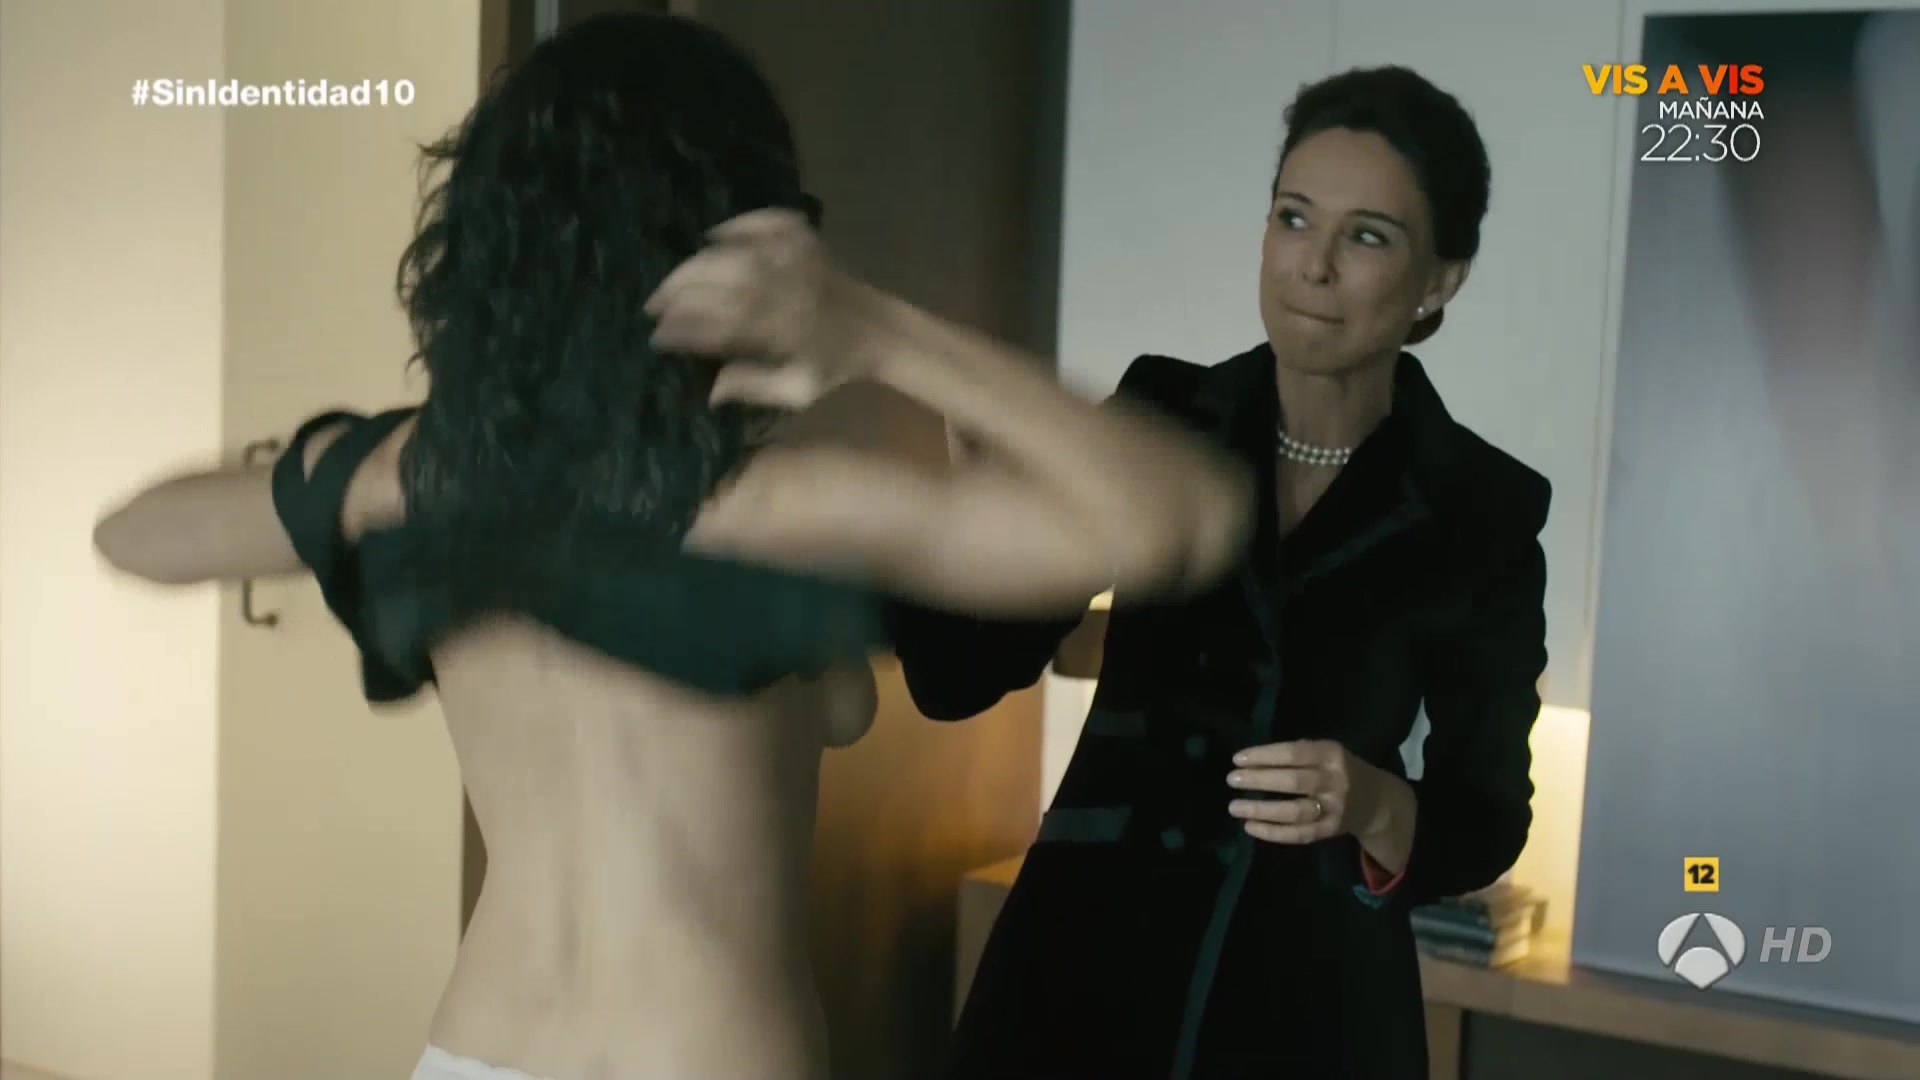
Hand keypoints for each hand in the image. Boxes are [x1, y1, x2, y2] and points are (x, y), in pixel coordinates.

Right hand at [645, 208, 869, 410]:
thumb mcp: (798, 391)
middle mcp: (787, 288)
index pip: (722, 324)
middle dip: (680, 292)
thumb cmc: (835, 367)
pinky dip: (740, 224)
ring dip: (697, 264)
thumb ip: (754, 388)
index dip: (685, 328)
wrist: (880, 330)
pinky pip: (768, 221)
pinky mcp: (805, 239)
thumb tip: (708, 391)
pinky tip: (715, 235)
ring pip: (736, 253)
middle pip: (721, 282)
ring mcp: (797, 258)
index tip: (658, 336)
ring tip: (671, 281)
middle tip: (653, 306)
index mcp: (785, 329)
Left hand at [1225, 739, 1400, 844]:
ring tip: (1234, 807)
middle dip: (1259, 780)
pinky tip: (1250, 827)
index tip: (1238, 758)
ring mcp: (1335, 808)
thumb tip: (1253, 760)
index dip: (1265, 755)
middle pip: (1294, 781)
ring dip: (1261, 810)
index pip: (1295, 752)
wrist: (1378, 802)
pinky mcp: (1331, 830)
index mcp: (1332, 755)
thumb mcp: (1328, 753)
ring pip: (1295, 811)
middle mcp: (1336, 781)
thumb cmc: (1341, 771)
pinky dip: (1273, 832)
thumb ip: (1299, 753)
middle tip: (1232, 780)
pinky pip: (1299, 834)